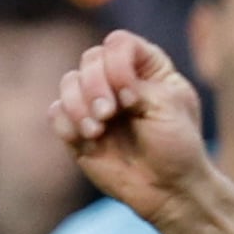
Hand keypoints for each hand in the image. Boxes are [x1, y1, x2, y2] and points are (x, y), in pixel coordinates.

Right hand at [51, 32, 217, 225]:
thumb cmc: (177, 148)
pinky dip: (66, 122)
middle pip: (90, 59)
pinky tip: (86, 139)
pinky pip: (56, 113)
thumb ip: (135, 84)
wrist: (169, 191)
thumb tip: (106, 81)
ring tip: (97, 131)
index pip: (120, 43)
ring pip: (68, 82)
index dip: (118, 62)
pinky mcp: (78, 128)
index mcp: (148, 70)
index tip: (131, 94)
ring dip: (79, 105)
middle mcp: (118, 81)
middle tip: (109, 114)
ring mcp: (96, 103)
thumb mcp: (168, 108)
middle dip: (95, 85)